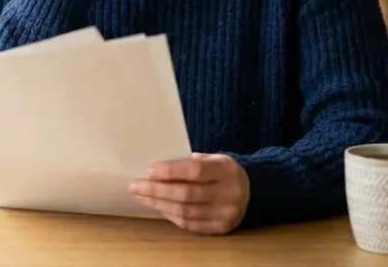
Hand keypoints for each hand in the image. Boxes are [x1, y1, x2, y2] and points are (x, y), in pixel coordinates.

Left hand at [129, 153, 249, 234]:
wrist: (251, 191)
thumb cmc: (221, 171)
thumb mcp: (212, 158)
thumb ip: (188, 162)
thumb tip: (155, 169)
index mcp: (226, 170)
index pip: (195, 171)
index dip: (171, 171)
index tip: (150, 170)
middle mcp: (229, 193)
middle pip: (186, 194)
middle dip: (157, 190)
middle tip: (136, 185)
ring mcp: (226, 213)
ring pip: (185, 211)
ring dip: (159, 204)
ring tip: (142, 196)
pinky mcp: (221, 228)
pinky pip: (190, 224)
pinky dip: (171, 215)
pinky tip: (158, 207)